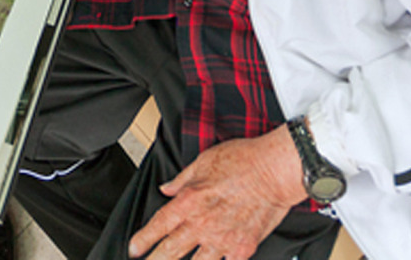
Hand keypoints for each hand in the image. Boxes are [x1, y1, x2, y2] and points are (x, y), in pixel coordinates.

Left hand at [128, 126, 305, 259]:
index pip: (159, 225)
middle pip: (171, 251)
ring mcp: (223, 240)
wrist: (276, 171)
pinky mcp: (243, 248)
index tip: (134, 248)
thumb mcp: (204, 160)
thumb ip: (182, 179)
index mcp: (190, 201)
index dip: (143, 240)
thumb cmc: (243, 160)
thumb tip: (167, 188)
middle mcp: (203, 224)